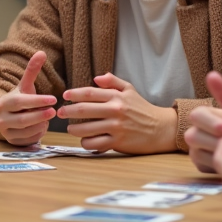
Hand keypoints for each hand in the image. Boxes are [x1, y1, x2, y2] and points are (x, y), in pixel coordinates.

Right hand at [0, 51, 56, 145]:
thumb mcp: (25, 86)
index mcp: (3, 103)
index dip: (37, 101)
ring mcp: (5, 132)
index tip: (53, 99)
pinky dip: (38, 134)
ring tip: (48, 118)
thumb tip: (41, 52)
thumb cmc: (19, 100)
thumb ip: (32, 70)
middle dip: (40, 116)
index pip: (21, 102)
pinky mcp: (11, 142)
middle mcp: (1, 118)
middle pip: (23, 119)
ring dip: (41, 125)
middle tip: (54, 112)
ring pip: (27, 131)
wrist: (6, 118)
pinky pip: (28, 140)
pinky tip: (42, 126)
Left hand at [57, 73, 175, 153]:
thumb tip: (96, 78)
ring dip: (74, 129)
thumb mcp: (130, 90)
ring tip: (71, 128)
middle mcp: (115, 110)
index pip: (90, 93)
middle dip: (68, 111)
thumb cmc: (143, 108)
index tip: (65, 96)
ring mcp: (116, 127)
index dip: (74, 94)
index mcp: (117, 97)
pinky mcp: (118, 142)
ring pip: (86, 128)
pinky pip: (95, 143)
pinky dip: (86, 142)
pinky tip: (85, 140)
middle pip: (84, 109)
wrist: (161, 128)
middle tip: (60, 112)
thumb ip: (113, 82)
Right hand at [183, 71, 221, 170]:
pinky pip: (200, 163)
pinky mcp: (203, 164)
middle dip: (211, 137)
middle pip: (191, 133)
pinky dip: (216, 164)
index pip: (199, 114)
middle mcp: (204, 131)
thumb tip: (210, 74)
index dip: (211, 121)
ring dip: (216, 151)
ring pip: (194, 148)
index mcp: (213, 116)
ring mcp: (201, 148)